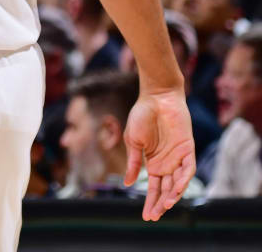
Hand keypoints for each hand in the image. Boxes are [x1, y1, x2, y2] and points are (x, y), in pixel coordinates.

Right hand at [124, 88, 194, 219]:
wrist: (156, 98)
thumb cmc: (141, 116)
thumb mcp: (133, 141)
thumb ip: (133, 162)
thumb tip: (127, 183)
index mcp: (152, 163)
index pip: (153, 188)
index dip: (150, 202)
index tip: (145, 216)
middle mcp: (167, 164)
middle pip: (165, 190)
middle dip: (160, 204)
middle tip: (154, 217)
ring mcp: (178, 158)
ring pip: (177, 183)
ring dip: (171, 196)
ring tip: (164, 207)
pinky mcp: (188, 149)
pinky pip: (188, 169)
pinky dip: (183, 180)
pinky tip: (175, 189)